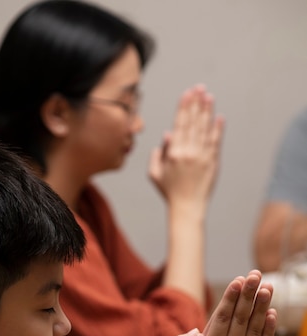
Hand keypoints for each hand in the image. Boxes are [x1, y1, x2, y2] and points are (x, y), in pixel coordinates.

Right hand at [148, 84, 223, 211]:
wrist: (187, 207)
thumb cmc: (169, 191)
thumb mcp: (155, 174)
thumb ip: (157, 154)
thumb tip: (168, 135)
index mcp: (173, 153)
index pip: (179, 124)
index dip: (183, 107)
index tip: (187, 93)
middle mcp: (188, 152)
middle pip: (193, 122)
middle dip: (196, 103)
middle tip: (199, 87)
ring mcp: (202, 157)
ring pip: (205, 129)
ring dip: (207, 111)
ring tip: (209, 96)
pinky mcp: (213, 162)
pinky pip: (216, 142)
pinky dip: (218, 128)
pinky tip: (219, 117)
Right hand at [170, 270, 276, 335]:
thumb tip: (198, 331)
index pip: (223, 316)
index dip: (231, 296)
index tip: (238, 279)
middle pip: (242, 317)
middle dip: (249, 293)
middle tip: (256, 274)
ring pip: (256, 328)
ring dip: (263, 306)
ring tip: (269, 287)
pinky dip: (269, 329)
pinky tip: (272, 313)